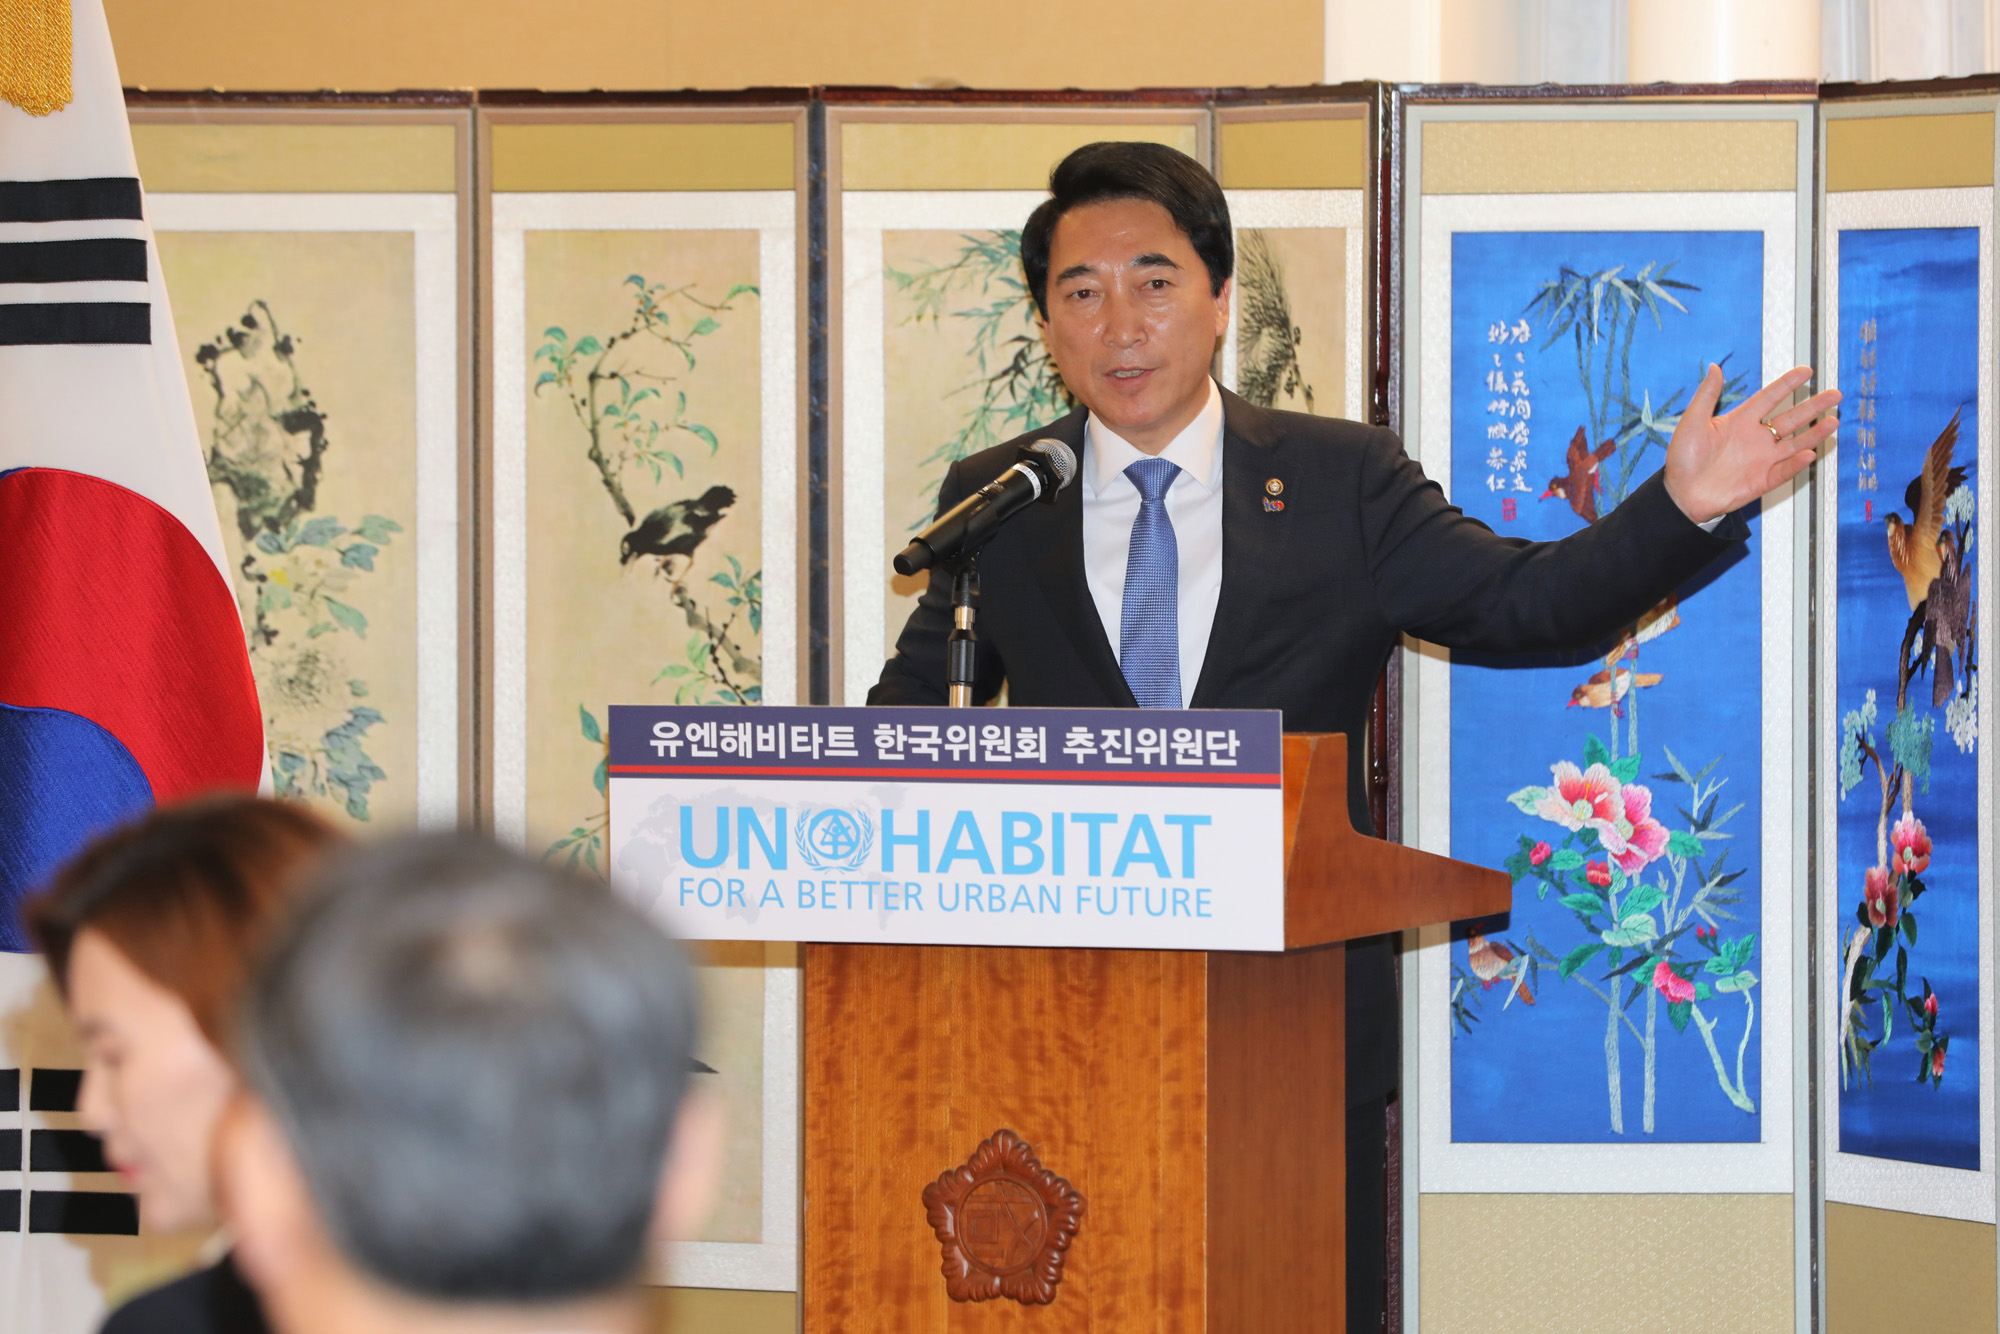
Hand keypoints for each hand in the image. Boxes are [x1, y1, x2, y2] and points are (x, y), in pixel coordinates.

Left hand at [1662, 364, 1840, 524]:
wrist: (1681, 494)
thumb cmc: (1683, 459)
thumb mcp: (1692, 422)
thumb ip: (1707, 395)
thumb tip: (1714, 367)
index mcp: (1740, 421)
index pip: (1770, 398)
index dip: (1787, 384)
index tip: (1806, 371)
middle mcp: (1756, 438)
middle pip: (1791, 418)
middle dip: (1813, 406)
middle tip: (1835, 394)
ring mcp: (1761, 460)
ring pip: (1794, 443)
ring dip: (1814, 433)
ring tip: (1834, 420)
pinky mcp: (1762, 481)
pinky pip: (1783, 471)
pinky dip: (1796, 464)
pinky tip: (1809, 453)